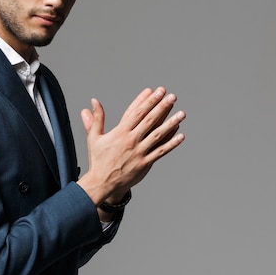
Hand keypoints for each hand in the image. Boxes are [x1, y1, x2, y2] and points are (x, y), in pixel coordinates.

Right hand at [76, 87, 185, 207]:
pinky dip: (171, 143)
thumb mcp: (94, 137)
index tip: (157, 91)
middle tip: (172, 96)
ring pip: (158, 135)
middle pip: (150, 120)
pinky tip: (181, 135)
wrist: (102, 183)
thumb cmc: (98, 159)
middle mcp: (131, 140)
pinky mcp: (145, 163)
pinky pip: (160, 151)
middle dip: (162, 107)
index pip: (137, 112)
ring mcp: (139, 152)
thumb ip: (96, 118)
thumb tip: (93, 101)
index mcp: (120, 132)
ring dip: (171, 123)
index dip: (148, 100)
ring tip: (182, 113)